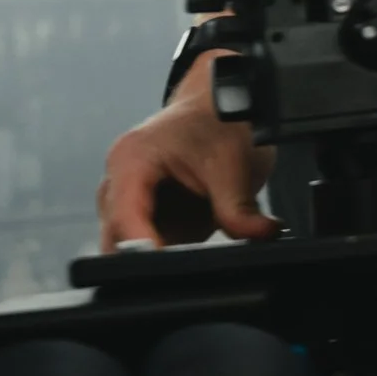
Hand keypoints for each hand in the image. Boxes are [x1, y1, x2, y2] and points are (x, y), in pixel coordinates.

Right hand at [96, 73, 277, 251]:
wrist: (218, 107)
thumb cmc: (216, 120)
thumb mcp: (234, 162)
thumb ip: (240, 207)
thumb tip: (259, 235)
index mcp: (131, 160)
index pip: (124, 218)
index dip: (146, 250)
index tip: (171, 269)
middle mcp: (117, 183)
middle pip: (117, 242)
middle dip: (151, 259)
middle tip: (192, 265)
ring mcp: (124, 203)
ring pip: (128, 251)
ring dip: (162, 256)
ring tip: (199, 239)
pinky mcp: (141, 218)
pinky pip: (147, 248)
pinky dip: (170, 251)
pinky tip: (195, 237)